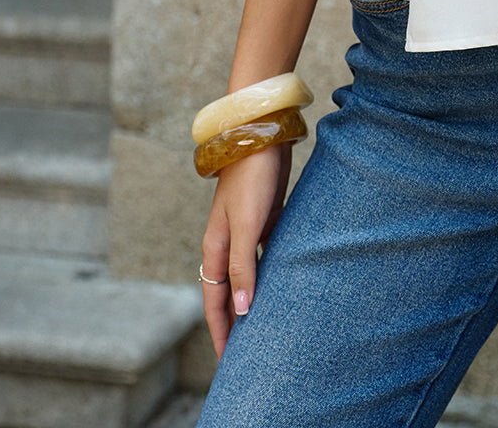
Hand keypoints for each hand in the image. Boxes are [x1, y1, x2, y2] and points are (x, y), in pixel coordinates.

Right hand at [200, 142, 293, 357]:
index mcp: (216, 247)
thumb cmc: (252, 179)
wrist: (261, 137)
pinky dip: (268, 275)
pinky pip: (264, 257)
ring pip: (246, 276)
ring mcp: (245, 232)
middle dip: (232, 322)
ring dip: (251, 299)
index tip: (227, 360)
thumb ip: (243, 267)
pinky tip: (282, 285)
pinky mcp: (264, 220)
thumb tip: (240, 309)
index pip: (215, 300)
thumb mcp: (246, 226)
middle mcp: (227, 243)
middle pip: (228, 292)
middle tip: (244, 353)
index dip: (220, 330)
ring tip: (263, 326)